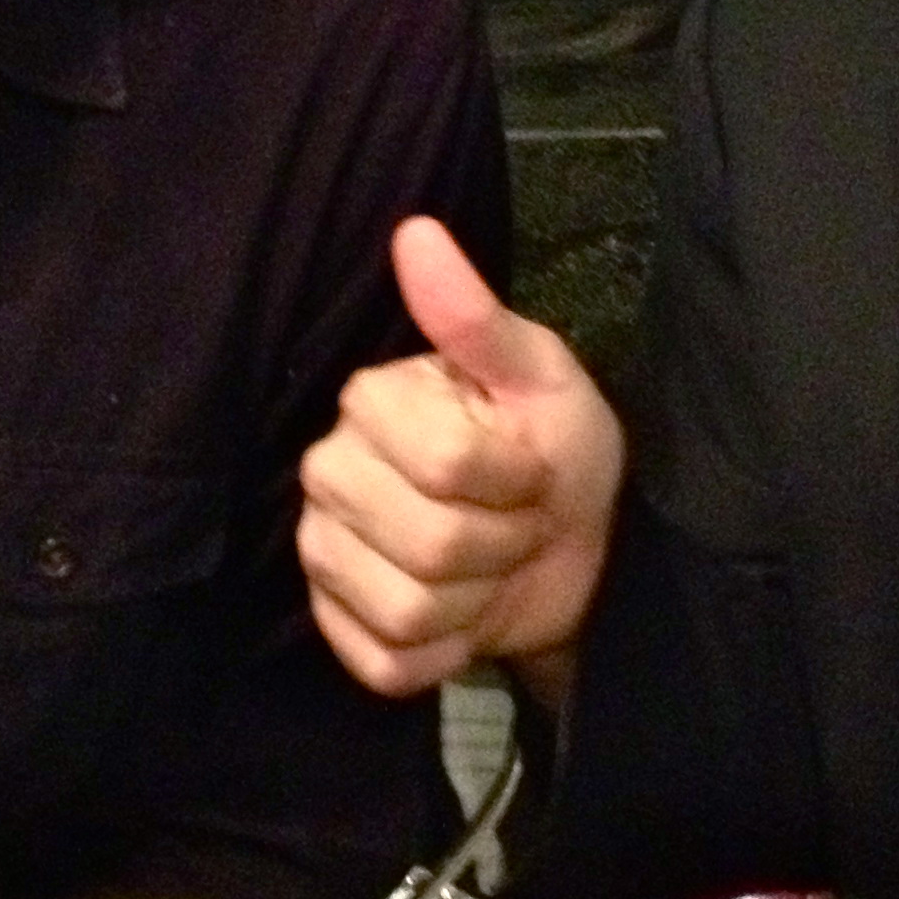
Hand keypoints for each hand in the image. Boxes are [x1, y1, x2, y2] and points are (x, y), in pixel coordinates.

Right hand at [297, 217, 627, 702]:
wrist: (575, 549)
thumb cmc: (557, 447)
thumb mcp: (540, 376)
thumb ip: (476, 317)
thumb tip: (416, 231)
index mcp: (370, 400)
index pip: (447, 464)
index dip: (515, 478)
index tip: (534, 466)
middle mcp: (327, 472)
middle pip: (428, 544)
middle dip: (504, 543)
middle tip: (519, 521)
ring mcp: (322, 553)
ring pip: (409, 611)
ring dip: (481, 599)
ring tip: (494, 567)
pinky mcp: (336, 628)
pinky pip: (388, 666)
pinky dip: (448, 655)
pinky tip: (465, 617)